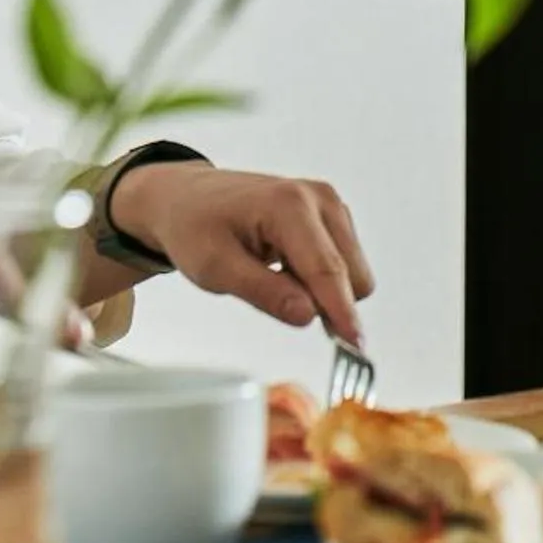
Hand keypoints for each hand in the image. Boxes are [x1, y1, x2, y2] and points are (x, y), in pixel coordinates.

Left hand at [109, 163, 374, 342]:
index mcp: (289, 205)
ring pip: (352, 271)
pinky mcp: (332, 214)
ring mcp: (329, 204)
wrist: (188, 198)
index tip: (355, 345)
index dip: (342, 311)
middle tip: (274, 298)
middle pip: (351, 273)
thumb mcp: (214, 267)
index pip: (326, 269)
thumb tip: (307, 315)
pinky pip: (344, 263)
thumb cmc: (195, 226)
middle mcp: (319, 198)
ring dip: (321, 289)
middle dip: (325, 301)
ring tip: (274, 276)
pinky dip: (319, 278)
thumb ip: (263, 292)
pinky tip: (285, 268)